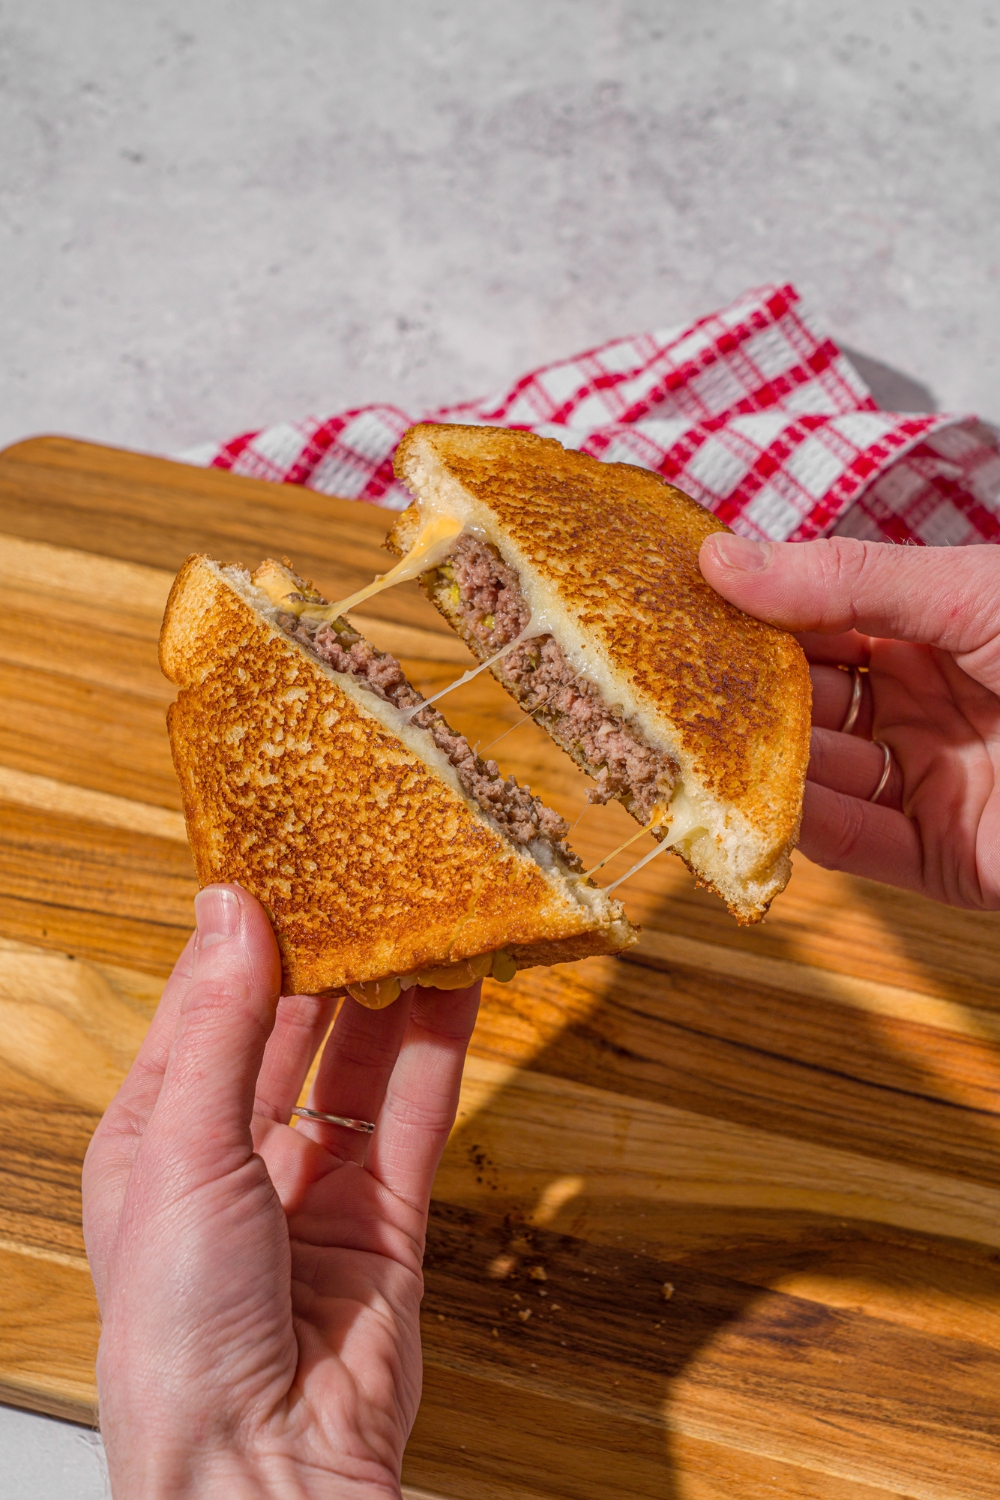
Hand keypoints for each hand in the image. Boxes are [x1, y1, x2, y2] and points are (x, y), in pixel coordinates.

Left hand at [83, 884, 479, 1498]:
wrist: (263, 1473)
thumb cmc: (179, 1338)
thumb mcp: (180, 1156)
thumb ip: (220, 1029)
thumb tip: (230, 910)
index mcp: (153, 1137)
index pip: (202, 1004)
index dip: (242, 932)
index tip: (280, 859)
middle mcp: (231, 1154)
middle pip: (287, 1025)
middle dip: (325, 953)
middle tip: (364, 875)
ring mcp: (312, 1185)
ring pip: (360, 1060)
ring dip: (390, 989)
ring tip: (421, 911)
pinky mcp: (386, 1215)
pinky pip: (416, 1110)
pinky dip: (441, 1046)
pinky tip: (458, 985)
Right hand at [699, 533, 999, 908]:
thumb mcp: (971, 593)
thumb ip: (844, 580)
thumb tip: (718, 556)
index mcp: (935, 625)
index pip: (816, 617)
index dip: (747, 610)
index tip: (669, 603)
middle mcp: (925, 702)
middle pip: (805, 698)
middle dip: (735, 693)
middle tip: (654, 685)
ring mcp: (932, 780)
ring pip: (817, 774)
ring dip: (755, 764)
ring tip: (684, 749)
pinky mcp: (944, 859)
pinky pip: (855, 844)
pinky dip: (803, 830)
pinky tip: (753, 809)